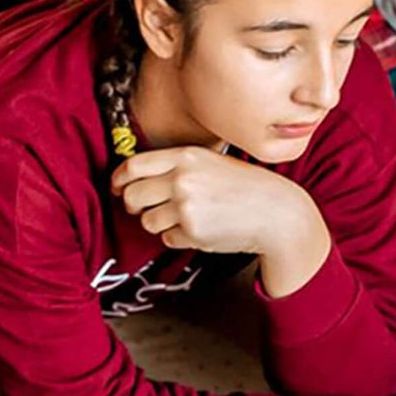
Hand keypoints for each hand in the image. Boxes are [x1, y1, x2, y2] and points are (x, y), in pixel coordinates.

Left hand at [111, 146, 323, 258]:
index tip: (119, 188)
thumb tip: (137, 180)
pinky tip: (202, 230)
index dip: (119, 180)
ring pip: (148, 221)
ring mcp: (186, 206)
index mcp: (185, 157)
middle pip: (133, 196)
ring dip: (161, 224)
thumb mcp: (211, 163)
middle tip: (145, 210)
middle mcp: (181, 179)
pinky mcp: (193, 232)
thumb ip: (177, 166)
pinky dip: (180, 238)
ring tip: (187, 219)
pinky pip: (168, 238)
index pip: (132, 166)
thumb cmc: (246, 188)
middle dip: (135, 206)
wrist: (276, 212)